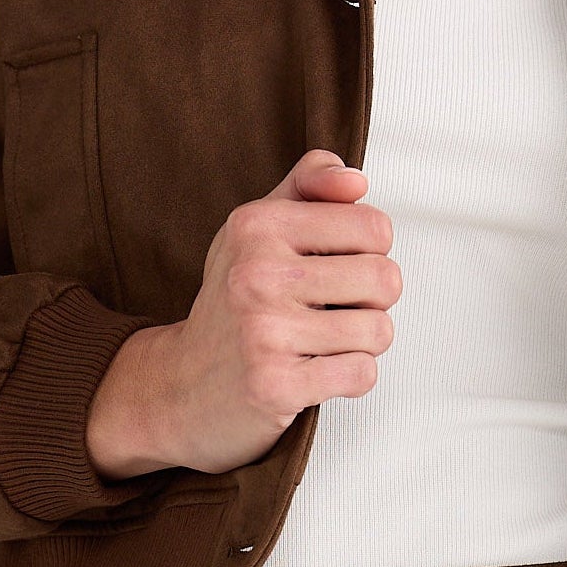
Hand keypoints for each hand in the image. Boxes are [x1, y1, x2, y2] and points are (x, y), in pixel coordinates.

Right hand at [85, 149, 400, 477]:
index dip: (368, 252)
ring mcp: (263, 332)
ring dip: (361, 343)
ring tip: (321, 341)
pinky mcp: (275, 385)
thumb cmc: (233, 301)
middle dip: (372, 301)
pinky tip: (316, 371)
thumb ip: (309, 186)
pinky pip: (362, 374)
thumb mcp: (258, 229)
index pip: (375, 227)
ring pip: (379, 330)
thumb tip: (355, 180)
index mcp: (257, 225)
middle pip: (385, 279)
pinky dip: (350, 378)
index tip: (334, 267)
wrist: (182, 382)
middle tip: (332, 310)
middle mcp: (256, 274)